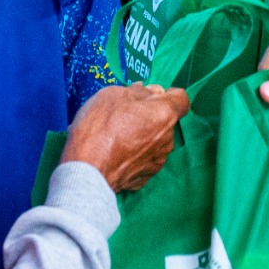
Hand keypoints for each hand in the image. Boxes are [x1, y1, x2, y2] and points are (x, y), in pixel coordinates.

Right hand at [63, 84, 188, 192]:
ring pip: (155, 141)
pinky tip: (115, 152)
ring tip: (116, 136)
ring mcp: (158, 160)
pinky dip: (133, 154)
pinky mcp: (146, 177)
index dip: (168, 94)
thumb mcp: (114, 94)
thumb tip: (146, 92)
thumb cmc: (100, 128)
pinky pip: (144, 159)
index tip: (151, 95)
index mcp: (164, 114)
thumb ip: (137, 91)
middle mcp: (167, 139)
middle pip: (165, 120)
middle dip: (149, 115)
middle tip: (124, 114)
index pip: (181, 99)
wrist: (88, 170)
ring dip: (141, 135)